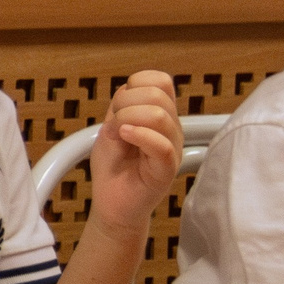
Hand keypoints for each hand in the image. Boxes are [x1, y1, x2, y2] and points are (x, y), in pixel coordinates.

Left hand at [88, 70, 181, 231]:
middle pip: (158, 94)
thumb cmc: (113, 166)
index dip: (135, 84)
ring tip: (117, 134)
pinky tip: (124, 136)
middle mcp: (171, 128)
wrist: (112, 203)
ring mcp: (172, 147)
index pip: (161, 80)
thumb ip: (119, 107)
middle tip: (114, 124)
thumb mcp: (110, 128)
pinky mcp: (167, 169)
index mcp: (160, 114)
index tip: (118, 106)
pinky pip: (162, 144)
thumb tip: (128, 91)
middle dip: (126, 102)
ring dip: (128, 118)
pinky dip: (139, 134)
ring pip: (160, 115)